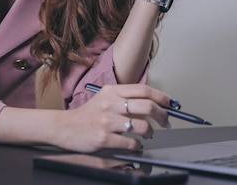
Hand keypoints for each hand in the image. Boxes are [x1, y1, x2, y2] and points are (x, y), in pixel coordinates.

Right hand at [51, 83, 171, 152]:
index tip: (171, 104)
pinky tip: (134, 144)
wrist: (65, 127)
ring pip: (142, 126)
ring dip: (150, 132)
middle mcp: (110, 103)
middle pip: (147, 106)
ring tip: (148, 134)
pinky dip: (137, 145)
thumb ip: (125, 98)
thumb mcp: (105, 98)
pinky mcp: (104, 138)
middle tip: (166, 121)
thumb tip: (152, 102)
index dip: (161, 97)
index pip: (144, 90)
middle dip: (162, 115)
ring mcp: (107, 121)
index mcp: (112, 91)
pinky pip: (131, 143)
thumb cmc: (88, 114)